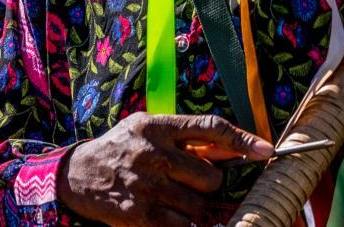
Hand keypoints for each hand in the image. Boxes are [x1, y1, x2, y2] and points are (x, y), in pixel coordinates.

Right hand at [57, 113, 273, 226]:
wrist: (77, 175)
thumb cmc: (123, 148)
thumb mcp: (150, 129)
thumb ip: (187, 136)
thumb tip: (231, 150)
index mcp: (158, 125)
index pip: (211, 128)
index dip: (242, 140)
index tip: (266, 150)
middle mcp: (153, 153)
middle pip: (210, 176)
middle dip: (207, 183)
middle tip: (188, 181)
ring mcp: (146, 186)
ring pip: (199, 205)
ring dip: (193, 206)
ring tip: (171, 196)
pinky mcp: (139, 215)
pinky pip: (182, 225)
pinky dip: (181, 223)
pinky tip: (165, 213)